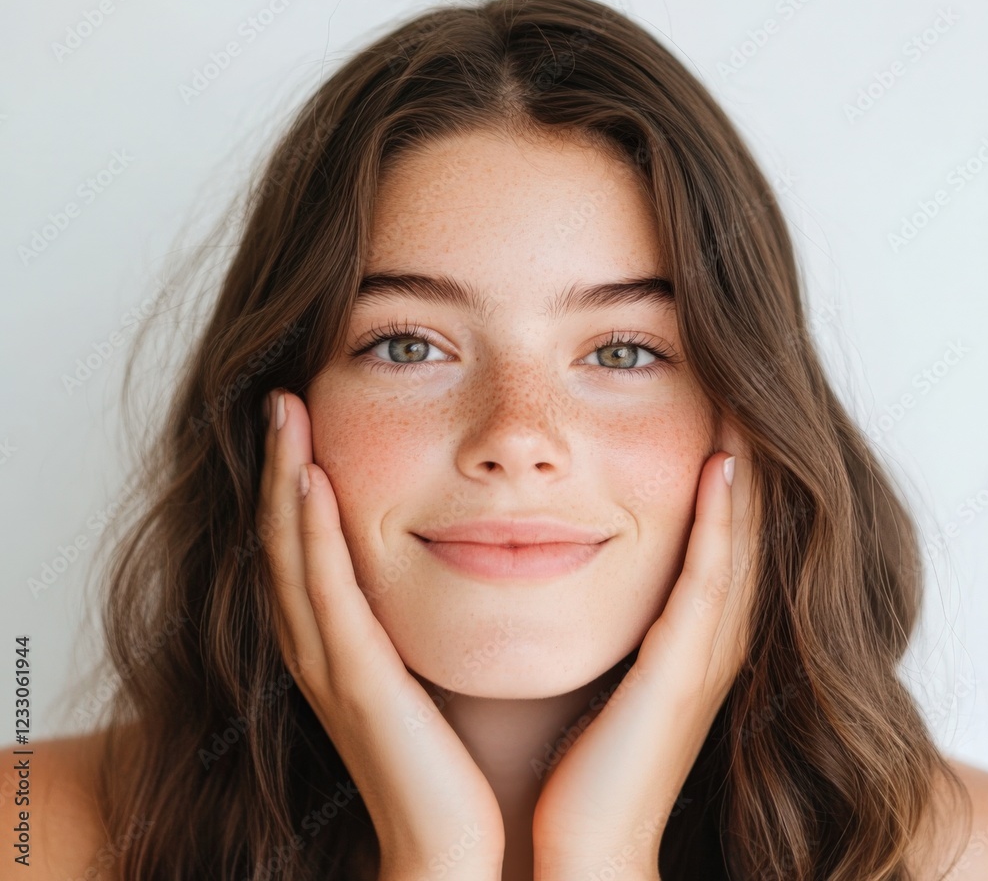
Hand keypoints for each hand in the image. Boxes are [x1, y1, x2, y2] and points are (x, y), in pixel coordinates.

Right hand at [257, 388, 504, 880]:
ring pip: (291, 553)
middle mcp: (320, 649)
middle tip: (281, 395)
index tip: (307, 416)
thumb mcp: (433, 667)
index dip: (295, 479)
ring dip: (284, 479)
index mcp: (340, 644)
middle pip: (283, 537)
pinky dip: (312, 533)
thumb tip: (466, 551)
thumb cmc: (459, 760)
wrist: (459, 852)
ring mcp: (330, 665)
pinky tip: (311, 480)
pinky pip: (326, 594)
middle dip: (279, 463)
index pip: (306, 545)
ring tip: (285, 411)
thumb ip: (426, 617)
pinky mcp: (355, 684)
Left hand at [530, 419, 759, 880]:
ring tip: (740, 406)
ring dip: (743, 475)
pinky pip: (712, 579)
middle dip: (743, 460)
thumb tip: (553, 563)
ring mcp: (704, 654)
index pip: (716, 538)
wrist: (581, 845)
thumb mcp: (597, 673)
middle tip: (741, 390)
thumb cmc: (574, 760)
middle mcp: (708, 640)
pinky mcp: (683, 670)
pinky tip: (720, 468)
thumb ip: (596, 621)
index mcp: (686, 639)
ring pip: (739, 543)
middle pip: (741, 531)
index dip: (722, 478)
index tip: (714, 410)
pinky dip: (722, 522)